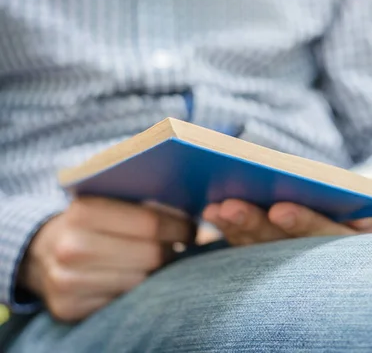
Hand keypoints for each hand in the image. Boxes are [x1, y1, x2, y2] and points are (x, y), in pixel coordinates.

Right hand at [18, 197, 193, 321]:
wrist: (39, 250)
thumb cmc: (89, 221)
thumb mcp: (107, 199)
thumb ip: (143, 202)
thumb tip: (195, 211)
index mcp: (84, 211)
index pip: (152, 224)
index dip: (180, 228)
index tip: (192, 230)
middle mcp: (71, 247)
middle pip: (151, 255)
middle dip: (174, 250)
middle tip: (183, 246)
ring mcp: (67, 281)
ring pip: (141, 281)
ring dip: (159, 272)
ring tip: (162, 261)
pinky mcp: (68, 308)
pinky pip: (123, 302)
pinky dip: (137, 291)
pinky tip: (139, 277)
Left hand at [202, 187, 371, 245]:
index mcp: (354, 245)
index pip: (327, 237)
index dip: (304, 223)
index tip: (279, 210)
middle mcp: (323, 259)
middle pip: (286, 247)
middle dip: (257, 226)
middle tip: (229, 207)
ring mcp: (298, 259)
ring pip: (265, 249)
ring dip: (238, 230)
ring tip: (215, 210)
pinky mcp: (279, 252)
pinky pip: (255, 246)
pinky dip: (234, 232)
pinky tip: (214, 217)